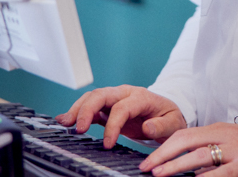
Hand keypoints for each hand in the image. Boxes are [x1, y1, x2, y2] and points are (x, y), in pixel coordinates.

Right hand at [56, 85, 186, 147]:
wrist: (167, 113)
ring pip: (92, 98)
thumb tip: (147, 127)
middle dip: (87, 110)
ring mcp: (115, 98)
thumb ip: (161, 126)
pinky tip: (66, 120)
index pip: (122, 107)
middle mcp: (125, 94)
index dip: (113, 125)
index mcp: (141, 97)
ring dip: (77, 109)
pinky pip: (91, 107)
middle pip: (101, 95)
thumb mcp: (173, 123)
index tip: (108, 144)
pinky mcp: (108, 107)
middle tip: (79, 129)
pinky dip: (78, 112)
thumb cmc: (170, 118)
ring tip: (65, 122)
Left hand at [139, 122, 237, 176]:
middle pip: (185, 141)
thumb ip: (208, 149)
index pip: (183, 134)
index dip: (163, 147)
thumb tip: (184, 166)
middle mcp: (222, 136)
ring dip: (175, 165)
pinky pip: (220, 173)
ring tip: (159, 173)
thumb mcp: (229, 142)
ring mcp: (233, 150)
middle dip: (162, 154)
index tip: (149, 160)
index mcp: (217, 129)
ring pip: (198, 155)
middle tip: (146, 167)